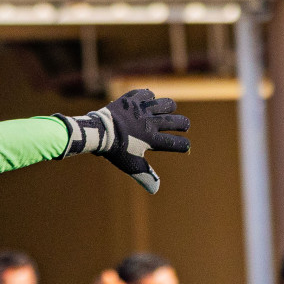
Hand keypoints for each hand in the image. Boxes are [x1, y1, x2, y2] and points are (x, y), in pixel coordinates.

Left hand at [62, 89, 189, 193]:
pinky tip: (148, 101)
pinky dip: (149, 96)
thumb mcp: (131, 164)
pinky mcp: (133, 99)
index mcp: (152, 139)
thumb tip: (155, 190)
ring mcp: (143, 109)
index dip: (183, 145)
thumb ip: (145, 175)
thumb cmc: (115, 150)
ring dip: (170, 108)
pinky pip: (147, 93)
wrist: (98, 132)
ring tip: (169, 111)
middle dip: (183, 124)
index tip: (185, 146)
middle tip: (184, 126)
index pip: (175, 143)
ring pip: (166, 104)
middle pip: (176, 122)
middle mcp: (151, 123)